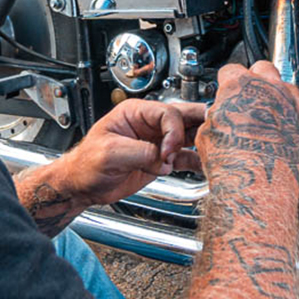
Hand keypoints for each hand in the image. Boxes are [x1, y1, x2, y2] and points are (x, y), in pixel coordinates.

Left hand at [54, 99, 207, 207]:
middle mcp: (150, 124)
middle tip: (216, 130)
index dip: (173, 132)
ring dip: (203, 141)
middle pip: (184, 117)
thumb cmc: (86, 163)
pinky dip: (197, 161)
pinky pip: (185, 157)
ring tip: (217, 148)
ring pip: (189, 136)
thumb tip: (164, 159)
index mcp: (135, 112)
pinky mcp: (161, 160)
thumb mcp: (110, 153)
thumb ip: (141, 152)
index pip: (167, 114)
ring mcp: (157, 142)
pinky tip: (207, 164)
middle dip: (201, 123)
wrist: (82, 186)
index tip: (167, 152)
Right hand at [196, 62, 298, 195]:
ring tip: (268, 119)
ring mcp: (292, 105)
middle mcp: (269, 89)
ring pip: (288, 90)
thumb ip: (218, 115)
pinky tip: (284, 139)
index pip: (232, 70)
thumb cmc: (231, 163)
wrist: (257, 185)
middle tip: (250, 99)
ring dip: (278, 99)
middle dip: (257, 80)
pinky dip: (294, 125)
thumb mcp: (207, 134)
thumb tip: (219, 117)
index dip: (228, 81)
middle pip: (264, 70)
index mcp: (239, 86)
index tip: (228, 91)